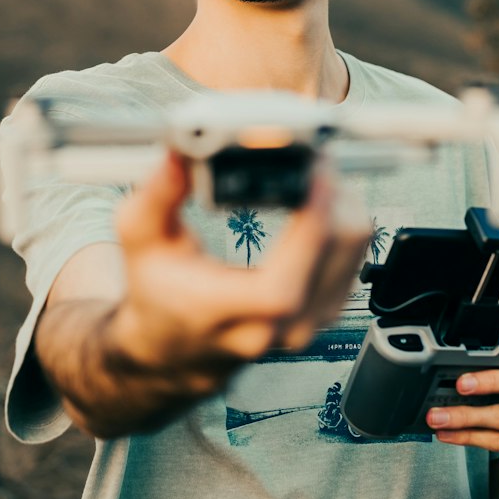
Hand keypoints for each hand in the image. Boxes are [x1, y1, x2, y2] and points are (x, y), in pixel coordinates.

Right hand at [110, 150, 370, 379]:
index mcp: (230, 315)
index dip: (309, 224)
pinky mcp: (327, 309)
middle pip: (335, 253)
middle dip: (329, 193)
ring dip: (340, 201)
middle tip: (310, 153)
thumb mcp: (142, 241)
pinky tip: (318, 201)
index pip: (283, 286)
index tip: (313, 173)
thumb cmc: (160, 294)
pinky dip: (343, 220)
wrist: (178, 345)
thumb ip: (156, 196)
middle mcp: (278, 327)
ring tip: (312, 172)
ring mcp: (309, 321)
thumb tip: (177, 154)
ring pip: (354, 249)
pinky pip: (356, 255)